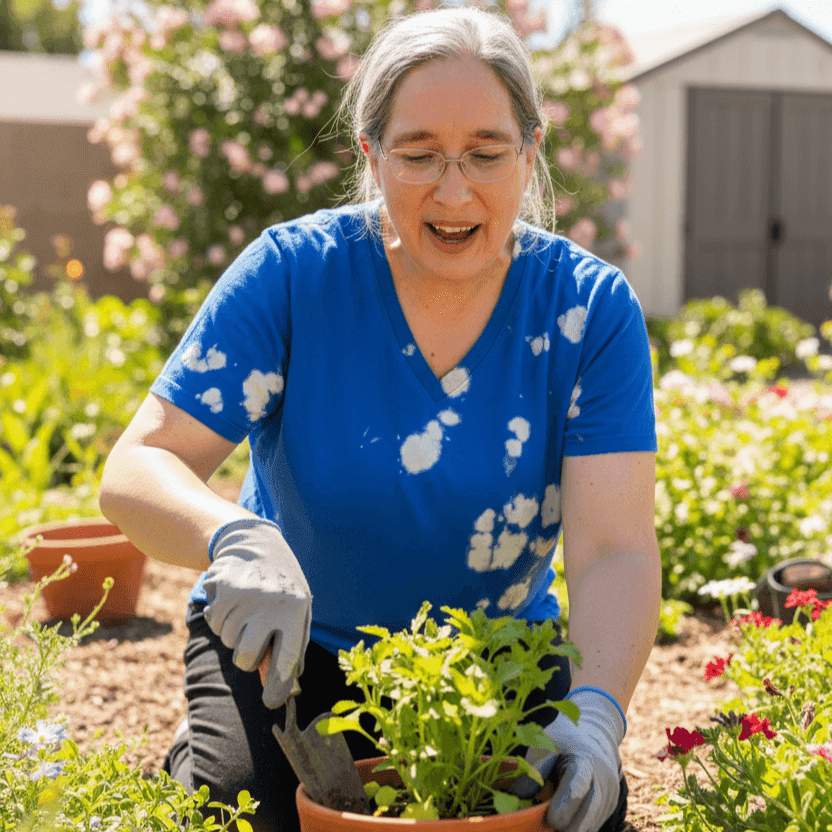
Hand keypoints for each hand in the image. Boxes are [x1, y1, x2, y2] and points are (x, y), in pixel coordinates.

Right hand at [203, 518, 311, 708]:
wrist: (255, 543)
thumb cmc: (282, 586)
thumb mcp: (298, 610)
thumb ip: (293, 646)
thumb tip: (284, 688)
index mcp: (296, 610)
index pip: (287, 657)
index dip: (278, 686)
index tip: (271, 703)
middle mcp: (271, 604)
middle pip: (247, 658)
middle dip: (247, 659)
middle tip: (252, 643)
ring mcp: (245, 597)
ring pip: (229, 642)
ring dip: (235, 633)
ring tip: (248, 610)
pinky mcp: (223, 591)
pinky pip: (215, 624)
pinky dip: (221, 619)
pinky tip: (234, 601)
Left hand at [512, 688, 624, 831]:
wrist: (594, 737)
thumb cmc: (564, 741)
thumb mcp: (546, 745)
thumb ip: (535, 769)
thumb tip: (518, 796)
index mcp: (585, 760)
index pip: (577, 788)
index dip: (564, 806)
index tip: (551, 820)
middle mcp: (602, 780)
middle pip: (589, 814)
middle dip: (568, 826)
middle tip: (548, 826)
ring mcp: (610, 796)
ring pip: (591, 825)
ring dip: (571, 827)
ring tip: (552, 820)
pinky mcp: (609, 808)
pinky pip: (592, 825)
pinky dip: (576, 826)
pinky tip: (564, 819)